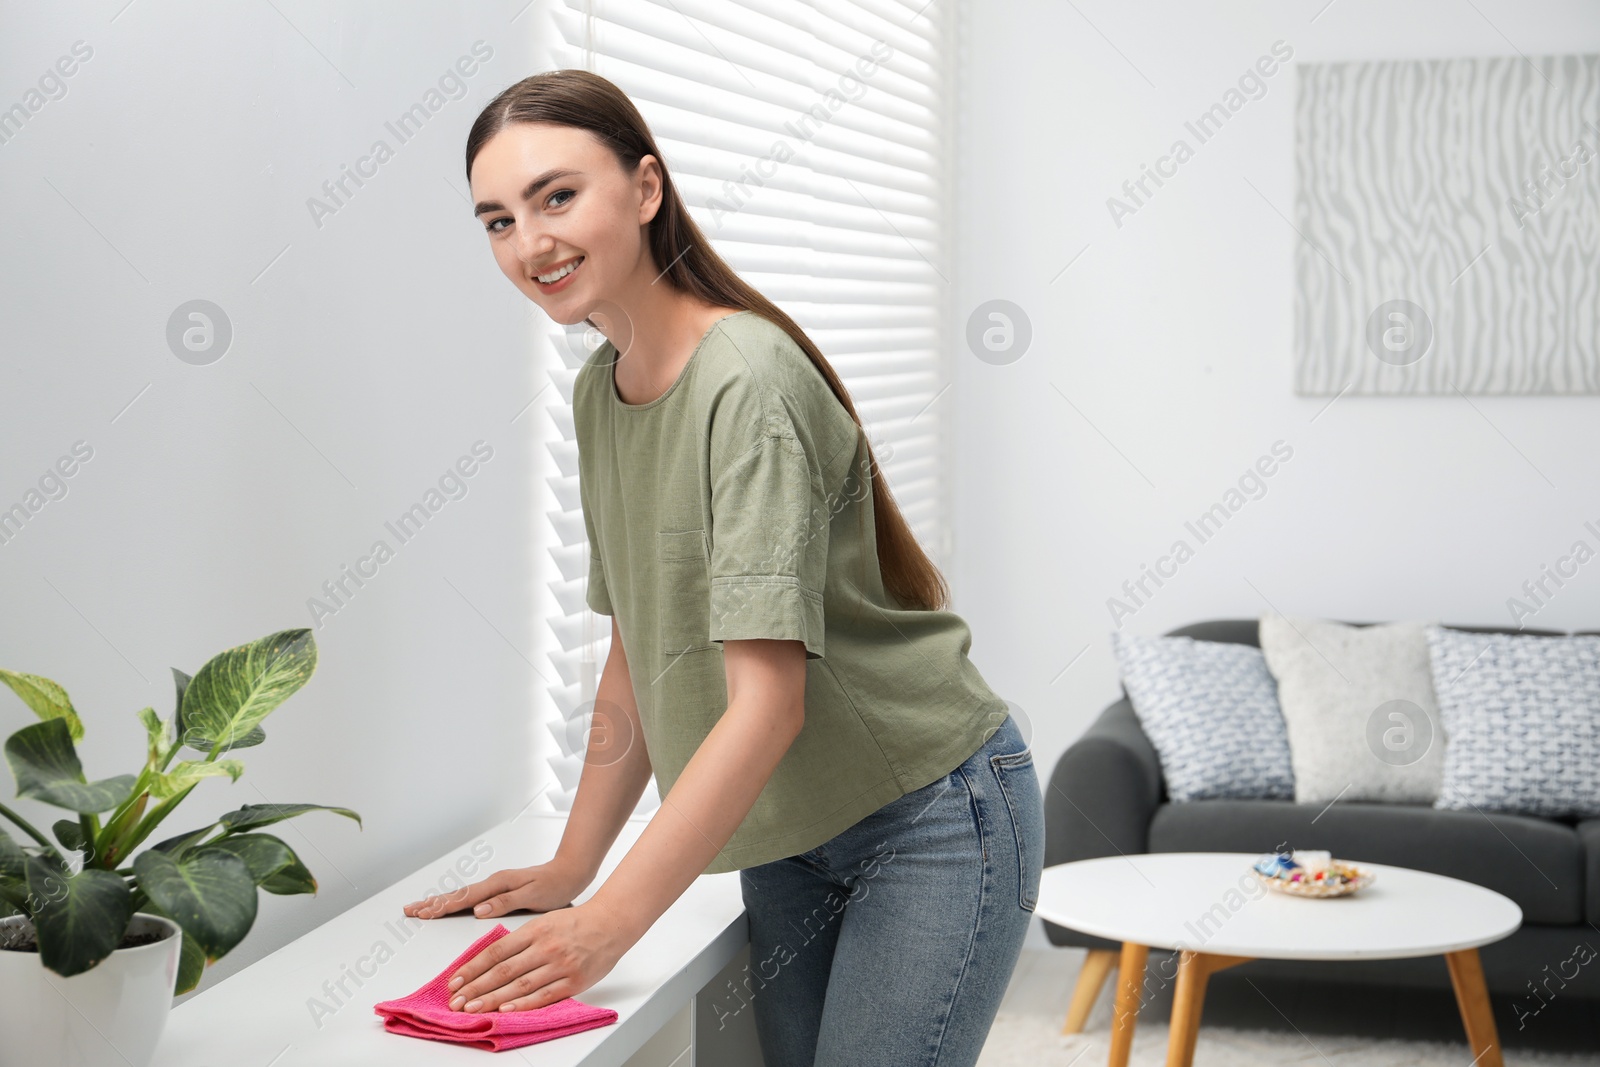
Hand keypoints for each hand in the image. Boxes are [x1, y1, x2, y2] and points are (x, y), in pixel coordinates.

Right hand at [402, 859, 589, 919]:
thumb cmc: (555, 885)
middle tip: (409, 910)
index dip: (441, 907)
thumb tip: (479, 909)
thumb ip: (506, 902)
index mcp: (498, 885)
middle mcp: (493, 884)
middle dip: (432, 903)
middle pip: (456, 895)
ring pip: (461, 895)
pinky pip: (471, 898)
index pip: (464, 899)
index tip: (421, 913)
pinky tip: (450, 906)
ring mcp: (496, 886)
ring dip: (440, 902)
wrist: (570, 872)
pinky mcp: (500, 891)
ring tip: (421, 908)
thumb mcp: (533, 896)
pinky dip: (456, 902)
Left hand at [446, 900, 630, 1012]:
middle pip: (503, 971)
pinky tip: (506, 1009)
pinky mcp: (574, 981)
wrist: (611, 923)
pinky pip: (544, 995)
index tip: (456, 981)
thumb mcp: (545, 921)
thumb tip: (492, 959)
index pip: (496, 951)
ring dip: (493, 999)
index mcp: (535, 930)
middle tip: (456, 1001)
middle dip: (476, 988)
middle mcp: (545, 947)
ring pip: (520, 985)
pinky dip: (523, 1004)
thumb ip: (521, 939)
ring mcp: (560, 965)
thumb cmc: (577, 923)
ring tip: (473, 1009)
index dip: (473, 968)